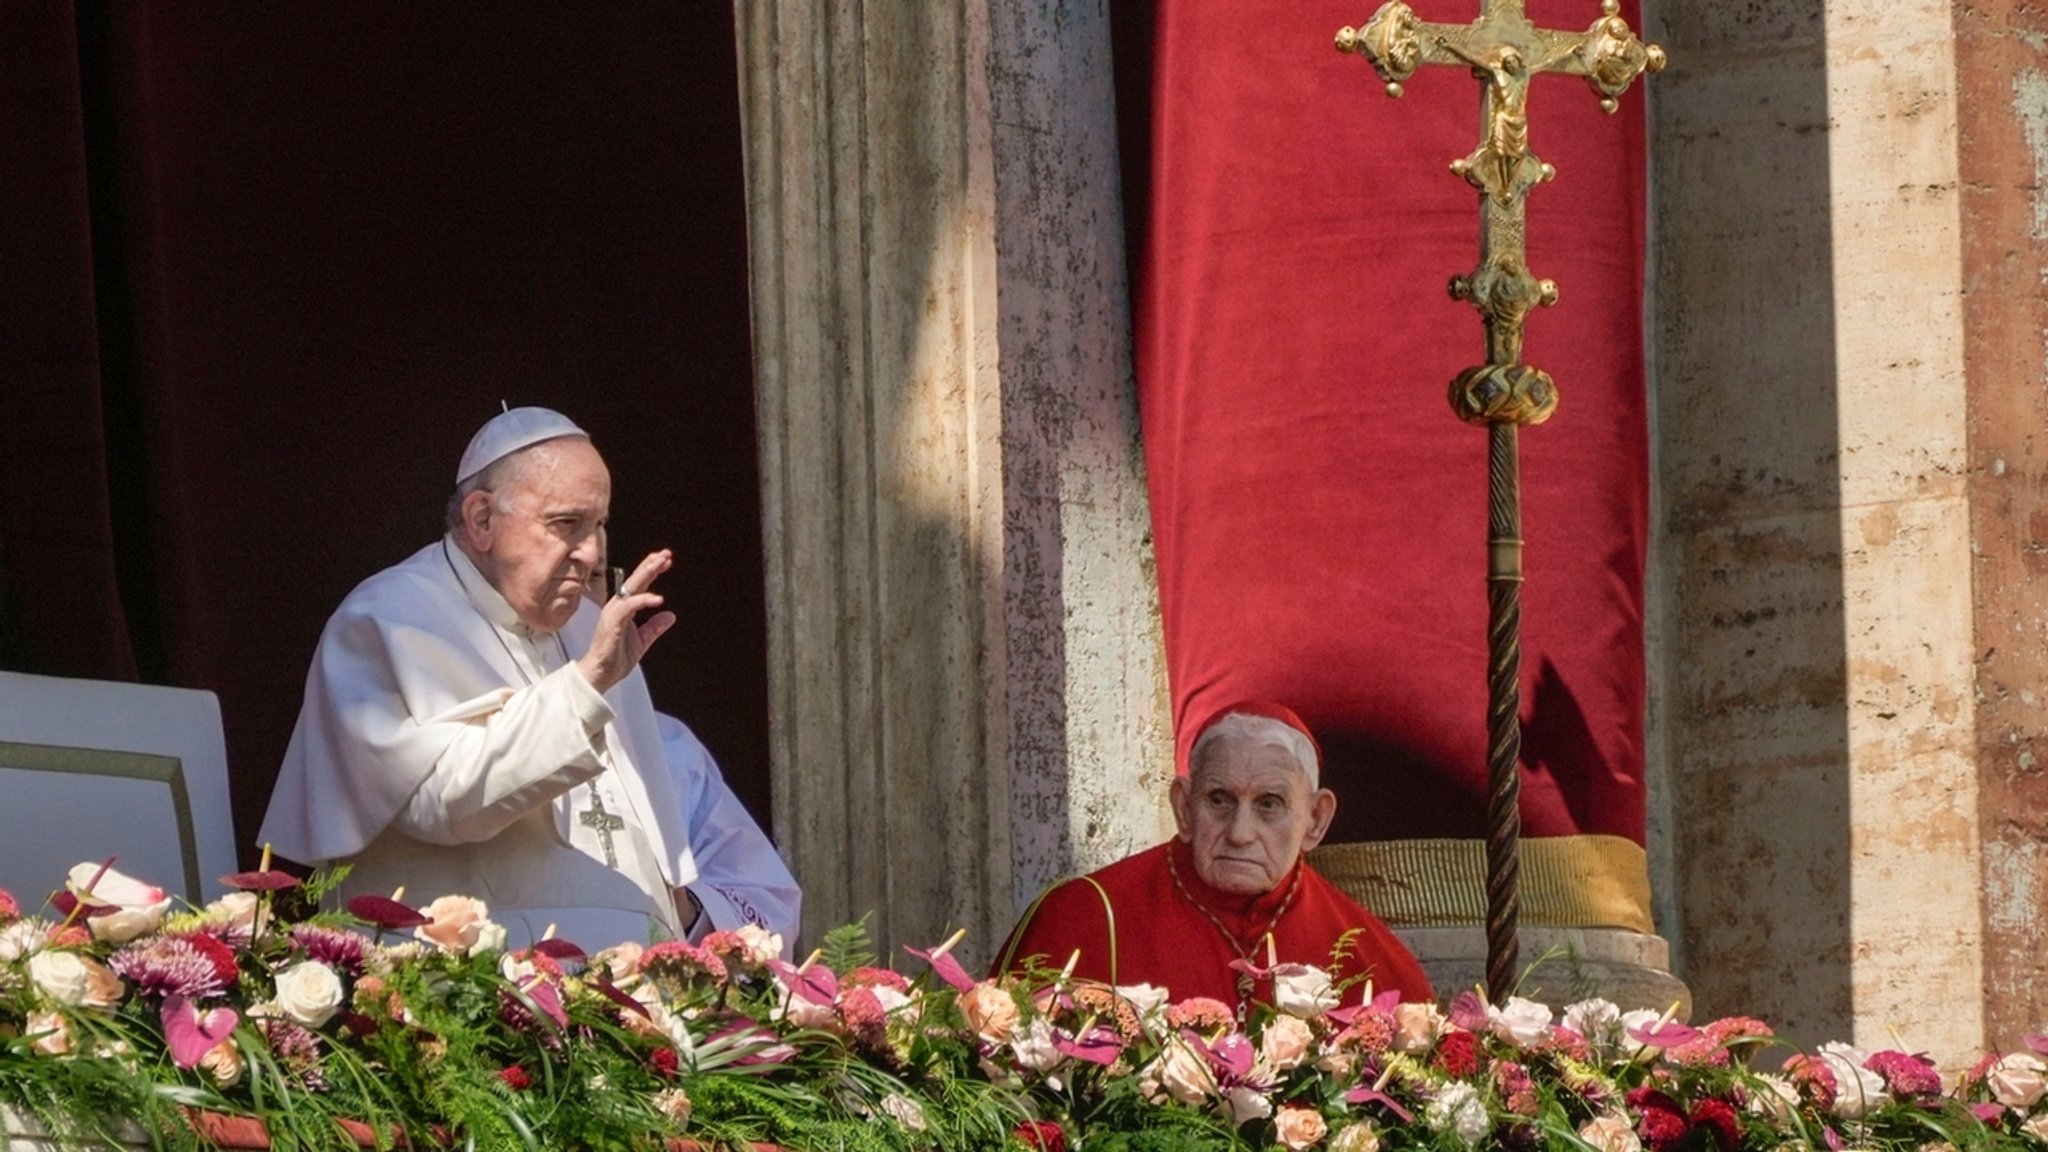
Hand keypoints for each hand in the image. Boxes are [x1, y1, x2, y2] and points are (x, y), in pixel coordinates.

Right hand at [575, 549, 676, 693]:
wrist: (600, 675)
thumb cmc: (615, 659)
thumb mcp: (642, 641)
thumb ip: (654, 628)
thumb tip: (670, 615)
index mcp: (624, 609)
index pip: (639, 585)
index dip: (652, 571)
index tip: (667, 560)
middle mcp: (618, 606)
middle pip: (635, 580)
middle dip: (651, 565)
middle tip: (666, 553)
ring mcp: (613, 612)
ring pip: (631, 587)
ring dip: (647, 573)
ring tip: (662, 563)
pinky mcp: (611, 622)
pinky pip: (629, 606)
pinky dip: (643, 600)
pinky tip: (658, 599)